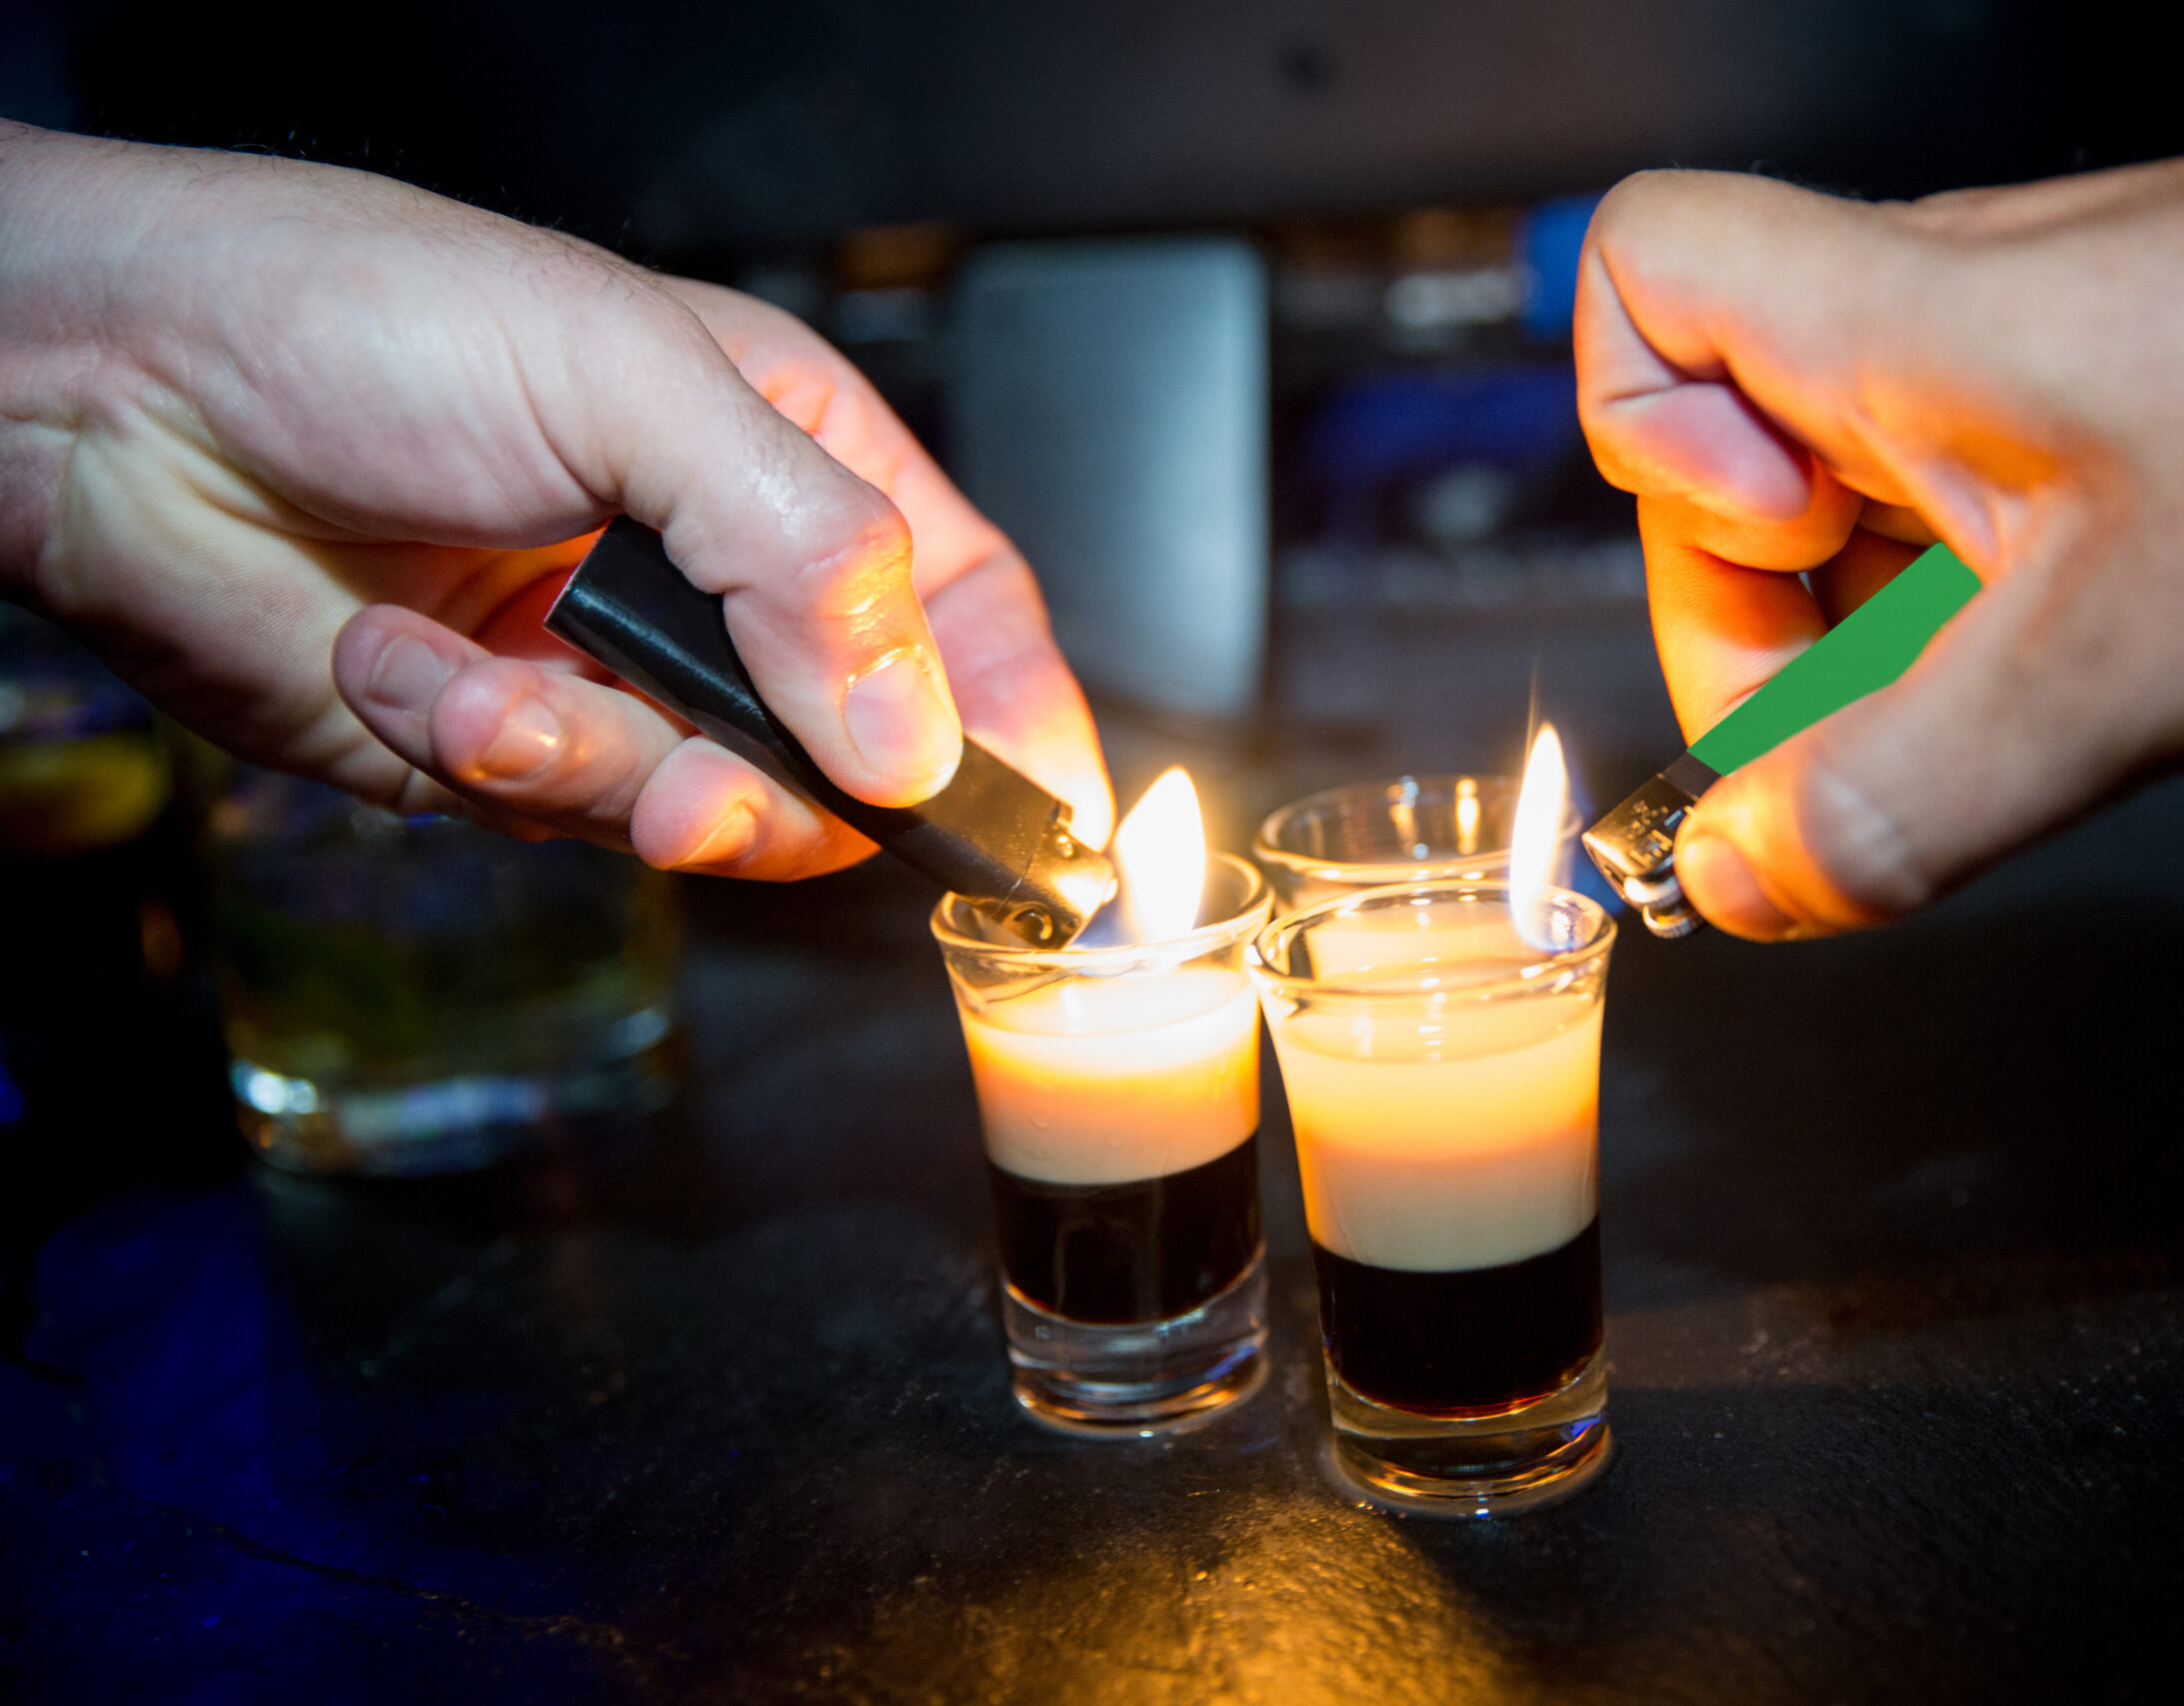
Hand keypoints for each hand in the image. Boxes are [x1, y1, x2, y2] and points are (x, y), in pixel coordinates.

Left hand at [0, 124, 1111, 876]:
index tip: (1047, 829)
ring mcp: (618, 677)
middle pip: (855, 756)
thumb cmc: (368, 317)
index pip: (966, 611)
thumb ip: (806, 557)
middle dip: (778, 789)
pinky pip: (557, 819)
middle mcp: (721, 584)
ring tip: (492, 694)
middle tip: (697, 783)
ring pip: (707, 814)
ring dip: (593, 772)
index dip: (1016, 721)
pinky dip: (476, 756)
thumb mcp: (633, 385)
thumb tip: (914, 737)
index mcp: (791, 461)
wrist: (113, 395)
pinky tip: (399, 660)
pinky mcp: (508, 754)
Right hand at [1577, 97, 2183, 938]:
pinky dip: (1996, 633)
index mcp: (1894, 325)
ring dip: (1896, 651)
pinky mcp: (2128, 425)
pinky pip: (1977, 533)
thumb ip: (1903, 791)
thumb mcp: (2126, 662)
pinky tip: (2119, 672)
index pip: (1642, 273)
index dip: (1635, 437)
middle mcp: (1945, 329)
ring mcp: (2039, 375)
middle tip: (1896, 731)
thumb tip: (1739, 876)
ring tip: (2048, 701)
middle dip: (1774, 630)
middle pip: (1727, 459)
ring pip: (1861, 517)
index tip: (1771, 560)